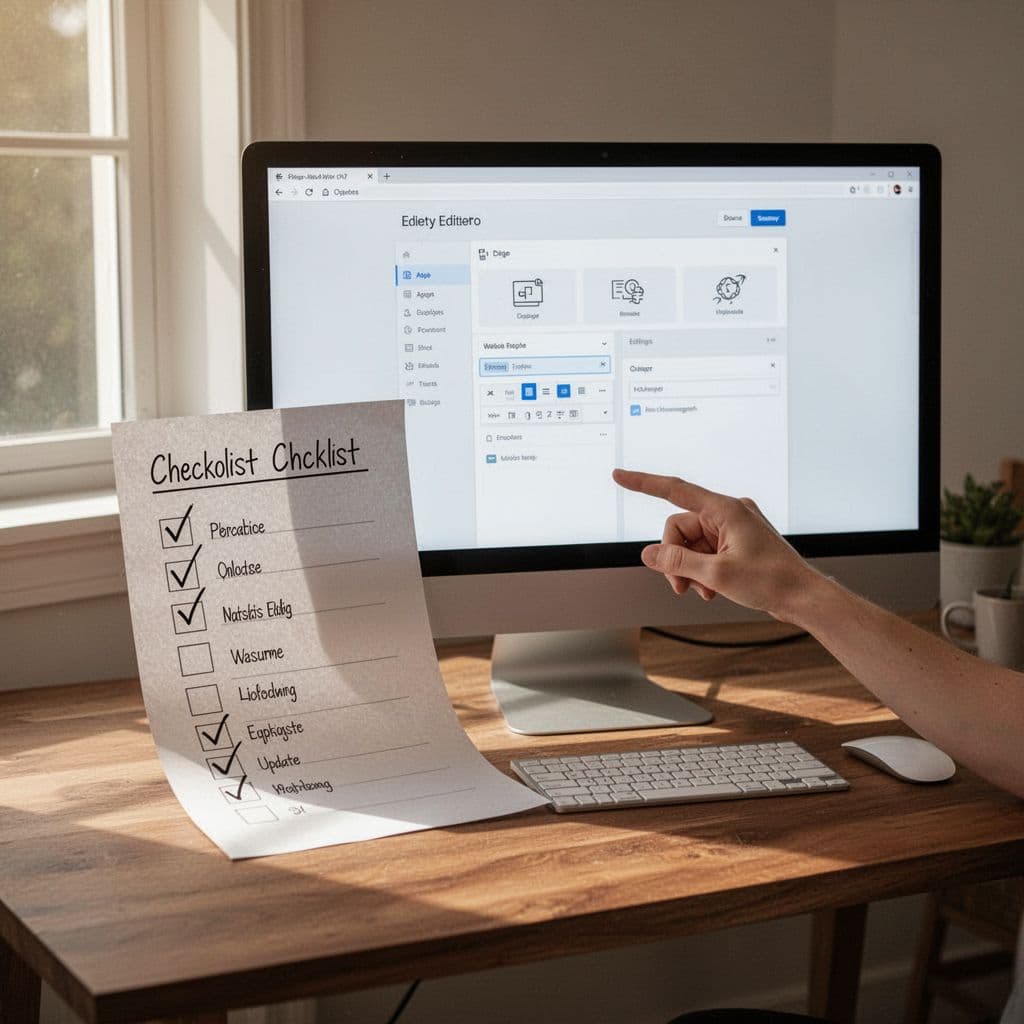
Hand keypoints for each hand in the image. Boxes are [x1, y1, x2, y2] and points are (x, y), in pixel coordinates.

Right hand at [612, 469, 818, 619]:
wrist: (803, 598)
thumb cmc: (772, 581)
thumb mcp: (716, 575)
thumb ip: (677, 562)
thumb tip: (649, 554)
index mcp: (725, 509)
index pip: (674, 490)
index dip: (643, 483)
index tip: (619, 477)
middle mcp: (728, 513)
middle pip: (679, 529)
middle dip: (675, 559)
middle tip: (680, 586)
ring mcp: (733, 528)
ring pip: (690, 544)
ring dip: (690, 570)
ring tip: (703, 592)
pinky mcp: (736, 543)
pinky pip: (705, 552)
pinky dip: (702, 572)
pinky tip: (711, 590)